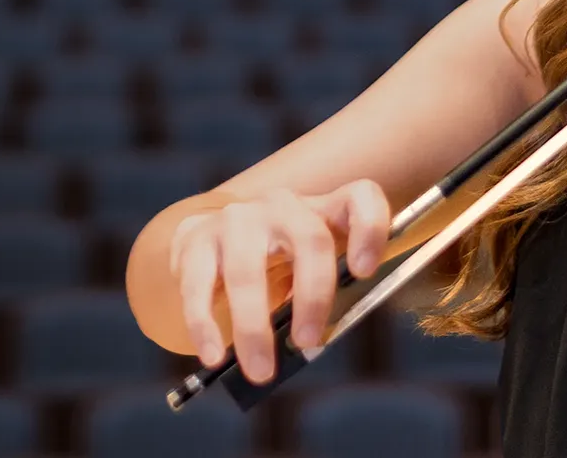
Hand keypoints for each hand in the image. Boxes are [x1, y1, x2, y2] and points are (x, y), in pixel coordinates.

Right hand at [168, 180, 391, 383]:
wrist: (211, 241)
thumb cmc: (274, 263)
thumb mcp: (305, 269)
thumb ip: (318, 297)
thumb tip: (313, 347)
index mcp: (323, 211)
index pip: (360, 197)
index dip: (369, 229)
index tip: (364, 271)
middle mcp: (283, 206)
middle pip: (310, 238)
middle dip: (313, 295)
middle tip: (309, 342)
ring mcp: (238, 219)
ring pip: (246, 268)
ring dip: (253, 325)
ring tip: (259, 369)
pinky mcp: (197, 239)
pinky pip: (198, 285)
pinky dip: (204, 326)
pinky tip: (213, 356)